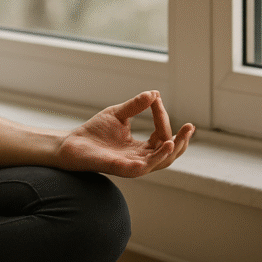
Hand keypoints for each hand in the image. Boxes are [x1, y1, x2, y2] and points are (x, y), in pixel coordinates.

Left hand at [56, 91, 193, 177]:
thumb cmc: (94, 132)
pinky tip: (163, 145)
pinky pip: (142, 167)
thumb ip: (135, 106)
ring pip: (160, 163)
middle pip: (169, 154)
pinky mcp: (121, 168)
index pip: (161, 134)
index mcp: (141, 148)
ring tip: (178, 138)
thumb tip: (155, 93)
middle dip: (181, 142)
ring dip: (171, 151)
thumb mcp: (118, 114)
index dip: (162, 117)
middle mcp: (140, 159)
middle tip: (190, 127)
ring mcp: (132, 165)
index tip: (157, 99)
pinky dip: (155, 158)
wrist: (71, 143)